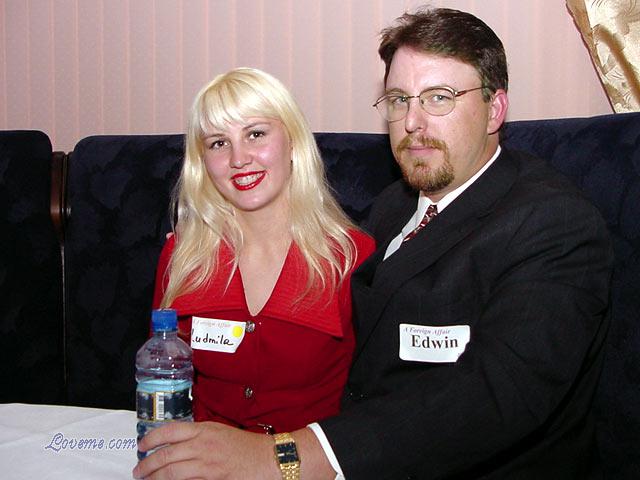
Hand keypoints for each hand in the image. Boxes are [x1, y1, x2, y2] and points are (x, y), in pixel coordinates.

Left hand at [132, 421, 278, 479]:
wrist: (268, 458)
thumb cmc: (247, 446)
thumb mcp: (220, 432)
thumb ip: (199, 436)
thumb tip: (177, 445)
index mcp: (204, 429)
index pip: (170, 431)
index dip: (151, 438)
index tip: (141, 445)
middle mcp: (203, 443)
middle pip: (166, 453)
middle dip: (147, 464)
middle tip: (138, 471)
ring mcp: (207, 461)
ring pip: (171, 470)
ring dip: (154, 476)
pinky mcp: (212, 476)